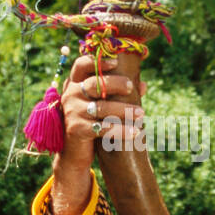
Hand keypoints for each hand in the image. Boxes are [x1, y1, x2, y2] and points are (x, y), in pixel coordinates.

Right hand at [58, 54, 145, 169]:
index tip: (116, 62)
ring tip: (141, 114)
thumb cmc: (90, 123)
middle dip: (116, 83)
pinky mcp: (77, 129)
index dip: (97, 62)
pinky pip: (102, 127)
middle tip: (131, 88)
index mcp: (74, 84)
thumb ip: (118, 93)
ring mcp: (73, 112)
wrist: (74, 152)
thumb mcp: (100, 105)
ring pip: (101, 107)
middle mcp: (70, 95)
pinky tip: (134, 132)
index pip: (81, 65)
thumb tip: (143, 85)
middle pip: (94, 83)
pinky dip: (121, 130)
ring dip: (124, 110)